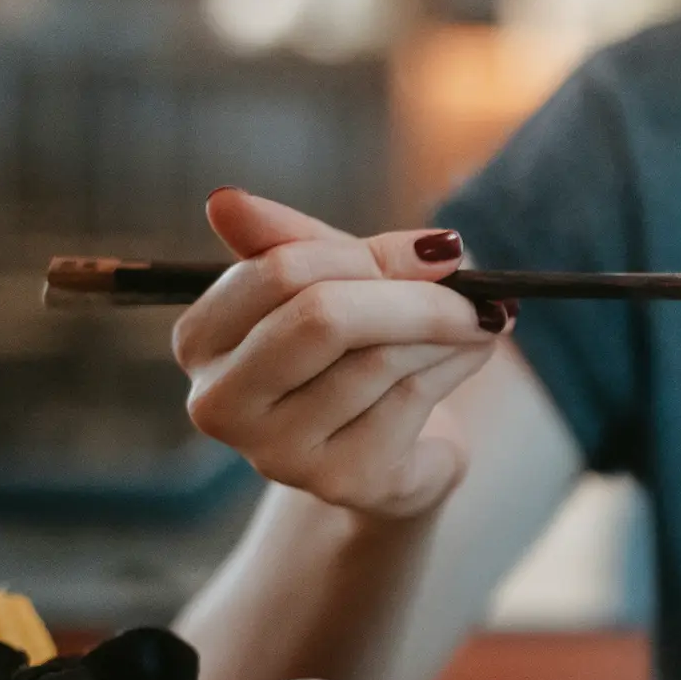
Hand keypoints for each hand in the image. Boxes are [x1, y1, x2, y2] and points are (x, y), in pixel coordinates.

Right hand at [175, 190, 513, 519]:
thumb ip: (288, 241)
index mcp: (201, 340)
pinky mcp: (339, 480)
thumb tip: (225, 199)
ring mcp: (275, 451)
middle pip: (322, 317)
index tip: (442, 248)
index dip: (372, 254)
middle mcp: (221, 403)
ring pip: (376, 359)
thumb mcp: (327, 284)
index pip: (278, 272)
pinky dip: (455, 364)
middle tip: (473, 282)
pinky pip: (409, 398)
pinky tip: (472, 352)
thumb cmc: (352, 351)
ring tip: (479, 317)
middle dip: (413, 293)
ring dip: (445, 329)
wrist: (391, 449)